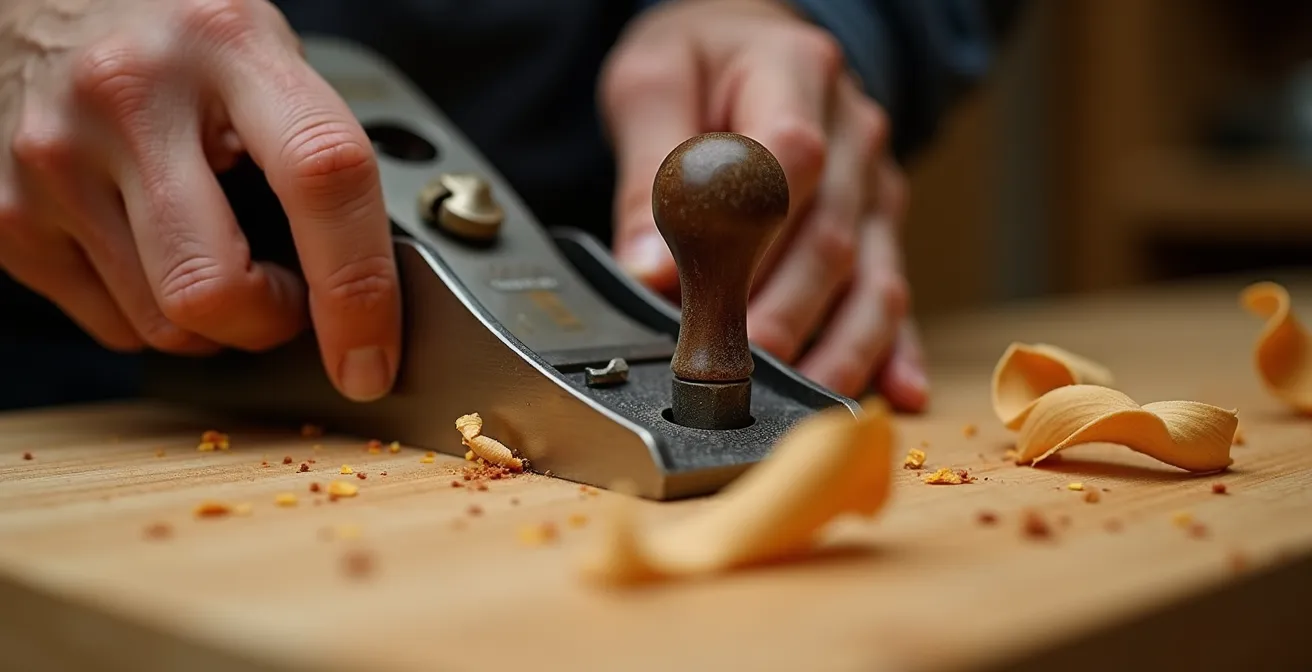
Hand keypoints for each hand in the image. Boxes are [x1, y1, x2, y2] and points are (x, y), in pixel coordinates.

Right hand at [0, 0, 399, 401]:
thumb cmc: (170, 30)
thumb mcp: (261, 50)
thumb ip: (314, 148)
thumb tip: (368, 280)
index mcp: (226, 43)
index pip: (322, 175)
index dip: (360, 286)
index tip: (372, 356)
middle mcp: (128, 96)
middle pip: (217, 288)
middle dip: (271, 324)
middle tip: (289, 296)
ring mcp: (54, 158)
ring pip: (163, 326)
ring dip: (215, 323)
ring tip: (219, 255)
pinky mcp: (4, 213)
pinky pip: (111, 326)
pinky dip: (153, 314)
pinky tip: (156, 253)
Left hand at [600, 0, 927, 410]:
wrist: (750, 46)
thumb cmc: (700, 64)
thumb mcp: (651, 84)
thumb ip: (648, 171)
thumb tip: (648, 271)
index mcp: (794, 71)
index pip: (789, 153)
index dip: (751, 228)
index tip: (699, 287)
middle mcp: (851, 132)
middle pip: (828, 233)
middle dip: (779, 309)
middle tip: (731, 364)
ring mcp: (875, 185)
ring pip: (870, 276)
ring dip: (834, 345)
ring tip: (795, 397)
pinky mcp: (882, 229)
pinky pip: (894, 292)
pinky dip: (895, 347)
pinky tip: (898, 391)